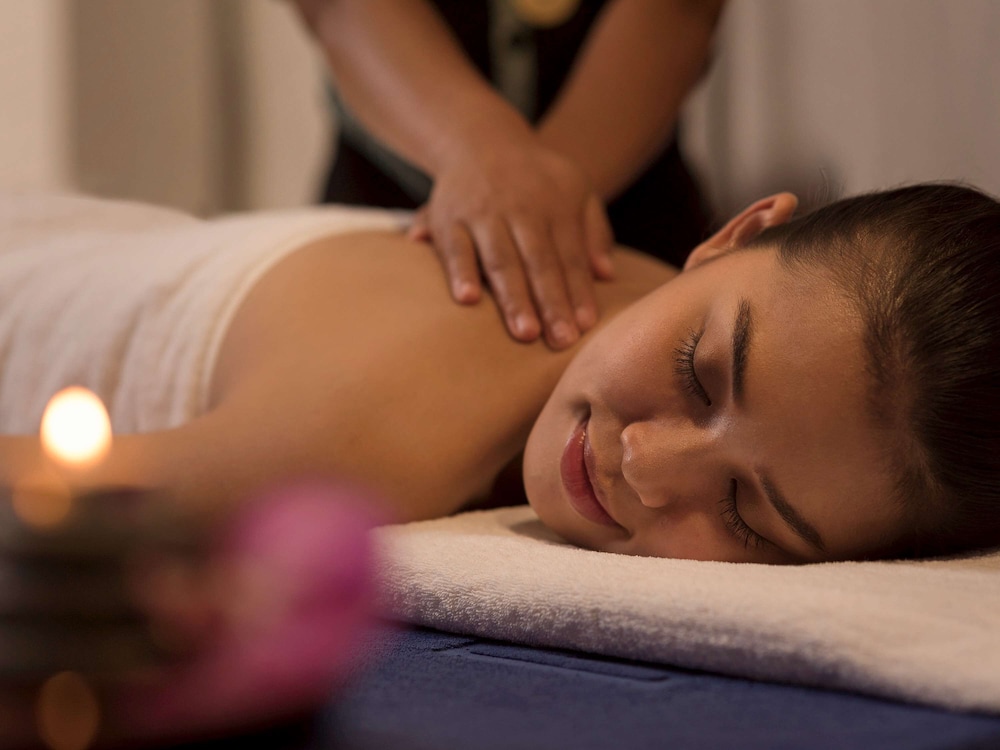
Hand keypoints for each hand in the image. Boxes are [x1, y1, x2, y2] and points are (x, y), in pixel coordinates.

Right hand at [407, 135, 614, 348]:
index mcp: (555, 204)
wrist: (481, 139)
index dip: (578, 290)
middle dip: (550, 302)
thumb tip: (607, 275)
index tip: (585, 325)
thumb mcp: (577, 189)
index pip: (569, 254)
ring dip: (513, 297)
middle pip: (538, 261)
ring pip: (500, 260)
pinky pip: (454, 249)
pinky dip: (459, 272)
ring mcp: (482, 213)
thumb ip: (594, 231)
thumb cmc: (537, 178)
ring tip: (524, 332)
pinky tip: (467, 300)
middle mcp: (519, 208)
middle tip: (560, 340)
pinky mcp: (447, 217)